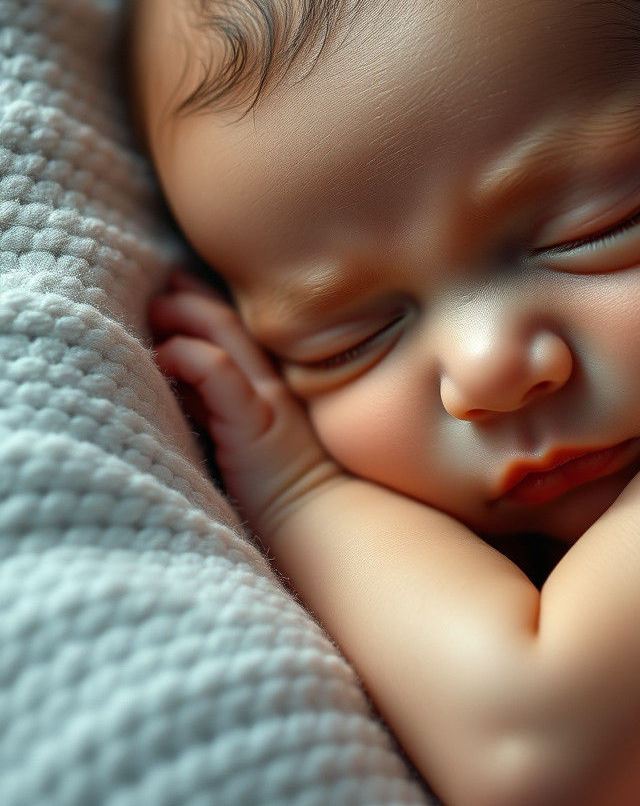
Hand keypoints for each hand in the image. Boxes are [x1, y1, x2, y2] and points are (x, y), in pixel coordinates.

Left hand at [148, 268, 342, 535]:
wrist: (317, 522)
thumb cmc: (280, 494)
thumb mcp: (246, 440)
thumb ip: (219, 411)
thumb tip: (179, 388)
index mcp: (272, 390)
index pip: (239, 338)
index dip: (209, 308)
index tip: (179, 288)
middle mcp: (272, 386)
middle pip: (231, 327)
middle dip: (195, 300)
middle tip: (163, 282)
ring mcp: (266, 400)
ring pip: (225, 339)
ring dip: (188, 317)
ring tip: (156, 306)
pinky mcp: (254, 420)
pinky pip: (218, 373)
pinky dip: (188, 356)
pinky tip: (163, 354)